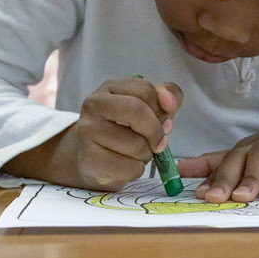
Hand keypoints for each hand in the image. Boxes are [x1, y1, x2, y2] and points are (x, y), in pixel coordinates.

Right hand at [4, 77, 182, 190]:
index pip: (145, 89)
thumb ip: (166, 96)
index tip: (165, 120)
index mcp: (109, 88)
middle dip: (155, 131)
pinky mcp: (90, 161)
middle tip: (159, 143)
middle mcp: (94, 105)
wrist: (91, 159)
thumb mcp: (147, 107)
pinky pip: (130, 167)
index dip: (162, 108)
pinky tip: (126, 165)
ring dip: (146, 154)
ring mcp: (88, 133)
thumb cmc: (125, 130)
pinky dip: (136, 170)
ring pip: (137, 145)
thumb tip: (171, 103)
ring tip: (135, 153)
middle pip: (137, 111)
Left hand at [177, 107, 258, 202]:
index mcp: (247, 149)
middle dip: (223, 178)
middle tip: (211, 199)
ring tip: (240, 198)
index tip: (188, 189)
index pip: (221, 160)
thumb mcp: (256, 156)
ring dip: (249, 177)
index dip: (203, 172)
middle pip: (237, 157)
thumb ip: (223, 164)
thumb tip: (185, 173)